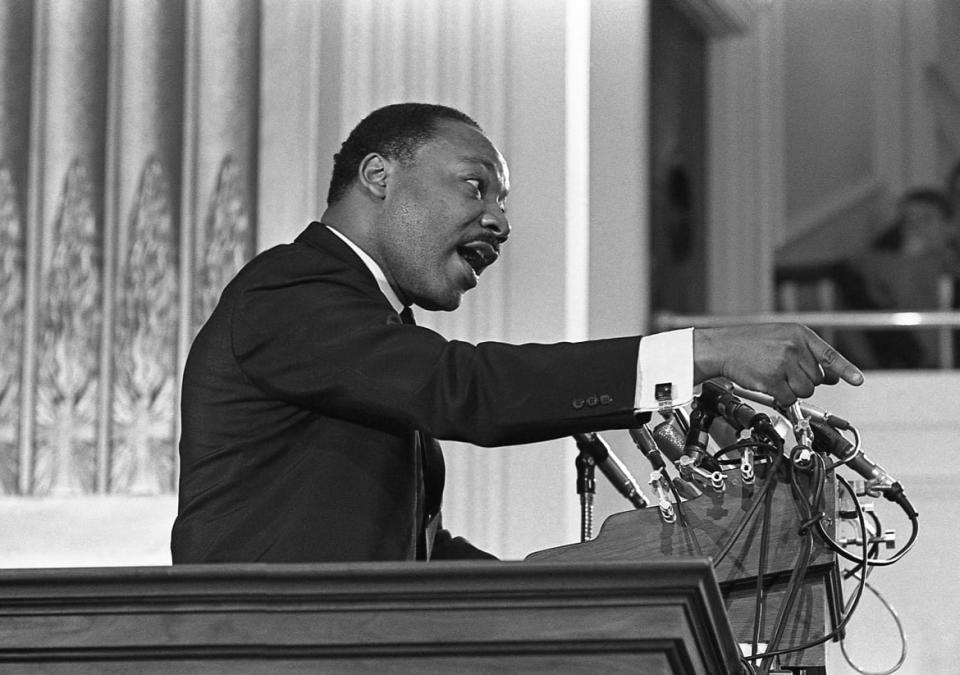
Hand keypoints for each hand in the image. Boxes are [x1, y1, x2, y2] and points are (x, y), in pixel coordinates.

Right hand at [693, 323, 862, 405]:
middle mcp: (794, 347)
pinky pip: (788, 398)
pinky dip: (779, 397)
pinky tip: (766, 384)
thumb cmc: (748, 343)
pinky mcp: (773, 379)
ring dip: (791, 390)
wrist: (721, 348)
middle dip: (802, 380)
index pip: (829, 355)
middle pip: (816, 378)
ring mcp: (784, 363)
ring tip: (773, 376)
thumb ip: (806, 354)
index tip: (857, 380)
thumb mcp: (780, 337)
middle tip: (782, 371)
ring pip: (805, 391)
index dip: (846, 370)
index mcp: (799, 334)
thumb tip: (830, 376)